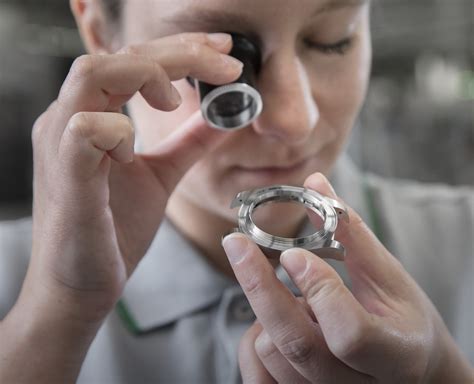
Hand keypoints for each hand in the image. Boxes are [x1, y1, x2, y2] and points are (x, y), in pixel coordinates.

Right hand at [21, 32, 242, 321]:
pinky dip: (119, 130)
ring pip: (93, 74)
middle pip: (115, 56)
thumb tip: (221, 117)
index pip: (130, 61)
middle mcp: (69, 120)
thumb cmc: (114, 230)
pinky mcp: (65, 176)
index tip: (223, 52)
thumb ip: (187, 144)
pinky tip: (135, 152)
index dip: (178, 49)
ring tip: (175, 101)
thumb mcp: (161, 177)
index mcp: (91, 117)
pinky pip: (84, 129)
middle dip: (176, 52)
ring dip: (146, 76)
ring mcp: (61, 145)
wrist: (82, 285)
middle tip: (225, 62)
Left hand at [222, 173, 473, 382]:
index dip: (319, 289)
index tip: (292, 252)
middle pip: (295, 344)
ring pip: (270, 352)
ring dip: (269, 312)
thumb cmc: (403, 322)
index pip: (349, 333)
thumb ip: (350, 233)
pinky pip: (254, 370)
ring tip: (300, 302)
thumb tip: (315, 184)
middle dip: (260, 287)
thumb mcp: (389, 279)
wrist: (409, 372)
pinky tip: (280, 323)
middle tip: (235, 243)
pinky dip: (256, 337)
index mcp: (395, 355)